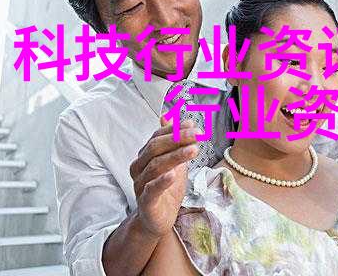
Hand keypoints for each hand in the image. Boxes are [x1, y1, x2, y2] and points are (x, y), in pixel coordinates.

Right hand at [129, 117, 200, 237]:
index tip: (194, 126)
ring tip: (194, 150)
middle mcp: (139, 168)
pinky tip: (174, 174)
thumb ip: (177, 142)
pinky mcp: (145, 202)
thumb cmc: (166, 189)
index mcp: (145, 156)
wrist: (157, 219)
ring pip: (156, 166)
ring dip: (176, 156)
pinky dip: (162, 181)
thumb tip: (184, 119)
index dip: (175, 130)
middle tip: (198, 134)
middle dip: (178, 139)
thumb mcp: (175, 162)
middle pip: (155, 148)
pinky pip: (151, 189)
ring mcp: (140, 184)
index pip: (157, 137)